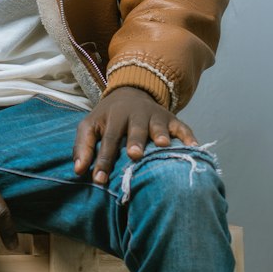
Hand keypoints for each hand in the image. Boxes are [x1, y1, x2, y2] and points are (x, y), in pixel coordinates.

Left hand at [73, 88, 197, 186]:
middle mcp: (136, 114)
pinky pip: (182, 127)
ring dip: (160, 134)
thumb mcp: (90, 126)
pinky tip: (193, 147)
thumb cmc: (108, 118)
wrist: (131, 92)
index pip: (108, 139)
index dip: (104, 159)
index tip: (100, 179)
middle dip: (135, 141)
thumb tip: (79, 171)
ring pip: (159, 124)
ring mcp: (156, 115)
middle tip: (134, 154)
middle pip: (135, 128)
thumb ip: (83, 147)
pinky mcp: (172, 119)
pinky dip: (188, 136)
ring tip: (162, 145)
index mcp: (115, 116)